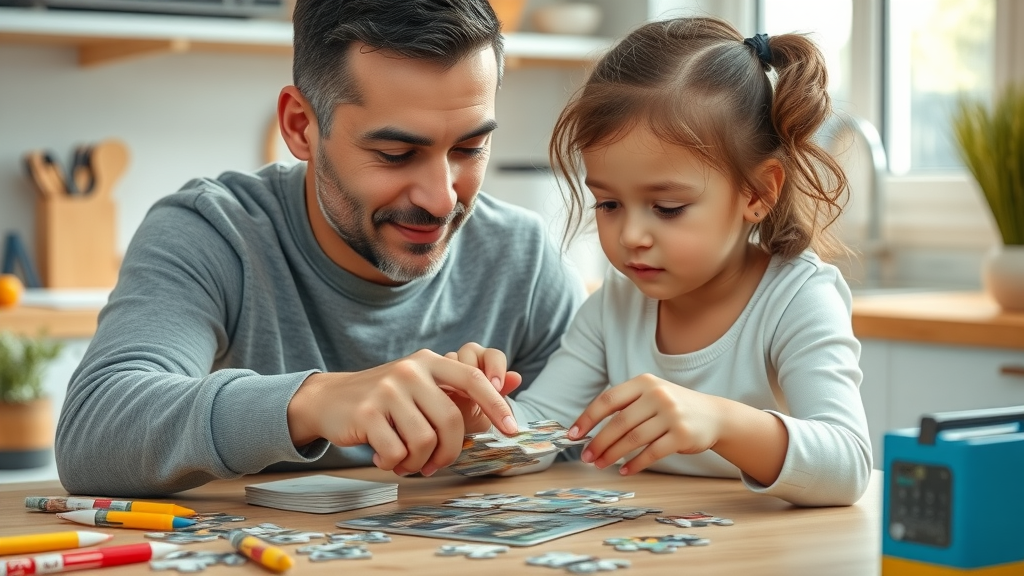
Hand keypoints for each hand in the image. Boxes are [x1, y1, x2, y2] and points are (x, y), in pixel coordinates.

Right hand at [286, 349, 518, 476]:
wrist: (330, 399)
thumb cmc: (386, 399)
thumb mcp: (422, 385)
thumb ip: (462, 387)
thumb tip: (517, 379)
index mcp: (429, 362)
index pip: (473, 378)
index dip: (496, 404)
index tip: (511, 429)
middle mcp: (410, 371)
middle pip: (449, 421)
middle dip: (448, 453)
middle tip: (435, 466)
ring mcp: (387, 391)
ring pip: (423, 442)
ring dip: (418, 462)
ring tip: (405, 461)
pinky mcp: (366, 413)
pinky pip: (396, 452)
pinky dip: (394, 463)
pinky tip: (384, 458)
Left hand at [568, 373, 723, 474]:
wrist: (714, 415)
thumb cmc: (672, 407)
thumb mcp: (650, 395)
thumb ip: (624, 406)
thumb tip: (588, 429)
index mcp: (644, 382)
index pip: (608, 400)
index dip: (587, 418)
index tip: (573, 435)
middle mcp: (658, 395)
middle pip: (618, 423)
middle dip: (598, 442)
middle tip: (586, 457)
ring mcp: (671, 415)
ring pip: (633, 439)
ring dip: (612, 455)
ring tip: (600, 464)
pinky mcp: (682, 435)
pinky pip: (652, 453)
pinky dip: (635, 464)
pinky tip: (624, 470)